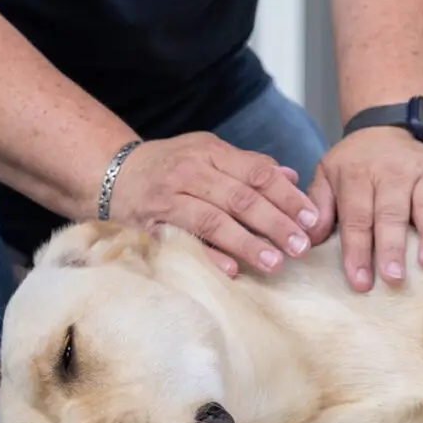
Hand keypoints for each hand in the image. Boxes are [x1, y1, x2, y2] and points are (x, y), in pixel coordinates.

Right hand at [107, 133, 320, 276]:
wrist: (112, 173)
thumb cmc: (170, 166)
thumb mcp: (208, 154)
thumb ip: (249, 165)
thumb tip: (291, 176)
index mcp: (211, 153)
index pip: (257, 173)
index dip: (287, 196)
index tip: (311, 218)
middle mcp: (190, 172)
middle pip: (241, 198)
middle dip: (275, 223)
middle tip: (301, 246)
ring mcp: (169, 198)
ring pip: (214, 220)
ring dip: (247, 242)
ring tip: (275, 262)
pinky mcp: (150, 225)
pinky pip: (184, 241)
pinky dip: (208, 255)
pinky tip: (231, 269)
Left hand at [313, 125, 422, 291]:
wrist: (387, 125)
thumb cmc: (355, 162)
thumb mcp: (327, 172)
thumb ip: (317, 205)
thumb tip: (308, 240)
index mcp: (359, 175)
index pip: (357, 217)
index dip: (357, 250)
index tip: (360, 281)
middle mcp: (394, 173)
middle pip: (392, 213)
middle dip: (392, 247)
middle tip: (393, 277)